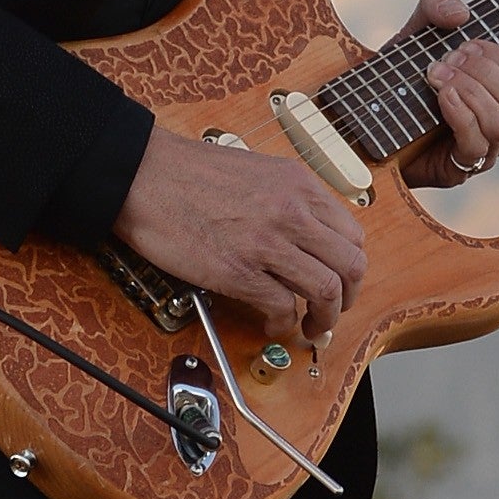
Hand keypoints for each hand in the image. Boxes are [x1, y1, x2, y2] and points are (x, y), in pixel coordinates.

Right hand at [115, 123, 366, 341]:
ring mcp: (268, 243)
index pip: (352, 234)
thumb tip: (308, 236)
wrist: (145, 174)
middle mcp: (292, 212)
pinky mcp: (239, 271)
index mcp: (299, 185)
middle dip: (348, 298)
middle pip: (350, 266)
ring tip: (310, 327)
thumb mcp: (258, 172)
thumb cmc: (189, 172)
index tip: (342, 280)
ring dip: (324, 318)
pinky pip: (282, 307)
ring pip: (326, 291)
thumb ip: (288, 201)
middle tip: (334, 311)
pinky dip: (283, 322)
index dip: (351, 266)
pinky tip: (273, 321)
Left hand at [395, 0, 498, 190]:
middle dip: (483, 73)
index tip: (466, 43)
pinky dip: (461, 115)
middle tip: (446, 60)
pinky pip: (477, 145)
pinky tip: (441, 97)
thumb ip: (438, 2)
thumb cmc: (403, 72)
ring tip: (436, 78)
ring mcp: (485, 150)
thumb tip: (461, 14)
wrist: (368, 114)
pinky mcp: (460, 168)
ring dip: (470, 92)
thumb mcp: (419, 27)